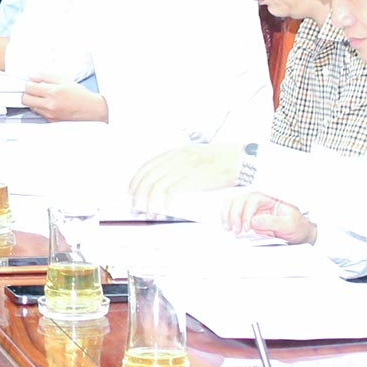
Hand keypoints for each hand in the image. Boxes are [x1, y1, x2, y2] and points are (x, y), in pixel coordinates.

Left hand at [21, 77, 106, 121]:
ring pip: (31, 107)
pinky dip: (39, 107)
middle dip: (26, 93)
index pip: (29, 88)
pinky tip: (46, 103)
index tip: (29, 82)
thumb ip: (45, 76)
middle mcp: (50, 104)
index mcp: (53, 92)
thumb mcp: (63, 80)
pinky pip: (38, 113)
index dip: (27, 83)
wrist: (91, 109)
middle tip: (32, 89)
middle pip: (25, 99)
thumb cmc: (80, 95)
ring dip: (32, 101)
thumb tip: (33, 76)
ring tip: (41, 96)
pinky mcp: (51, 120)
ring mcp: (49, 114)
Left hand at [127, 144, 246, 215]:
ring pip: (157, 186)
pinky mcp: (193, 179)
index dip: (136, 180)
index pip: (147, 166)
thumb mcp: (193, 155)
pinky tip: (166, 209)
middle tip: (135, 206)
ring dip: (149, 202)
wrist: (236, 160)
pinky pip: (173, 191)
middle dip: (138, 194)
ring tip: (149, 212)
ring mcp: (183, 169)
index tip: (131, 191)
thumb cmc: (217, 160)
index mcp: (174, 153)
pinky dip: (166, 201)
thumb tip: (167, 177)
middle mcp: (175, 159)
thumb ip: (179, 162)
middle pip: (148, 178)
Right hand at [224, 191, 316, 244]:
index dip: (247, 213)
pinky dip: (227, 217)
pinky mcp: (248, 216)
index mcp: (270, 198)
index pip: (252, 200)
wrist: (299, 232)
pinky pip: (233, 212)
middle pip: (240, 200)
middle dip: (234, 215)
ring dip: (227, 215)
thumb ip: (273, 221)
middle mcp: (259, 200)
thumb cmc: (297, 225)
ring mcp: (252, 208)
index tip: (247, 227)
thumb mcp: (289, 224)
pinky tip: (227, 225)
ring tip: (228, 228)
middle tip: (235, 230)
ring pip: (233, 204)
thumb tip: (254, 221)